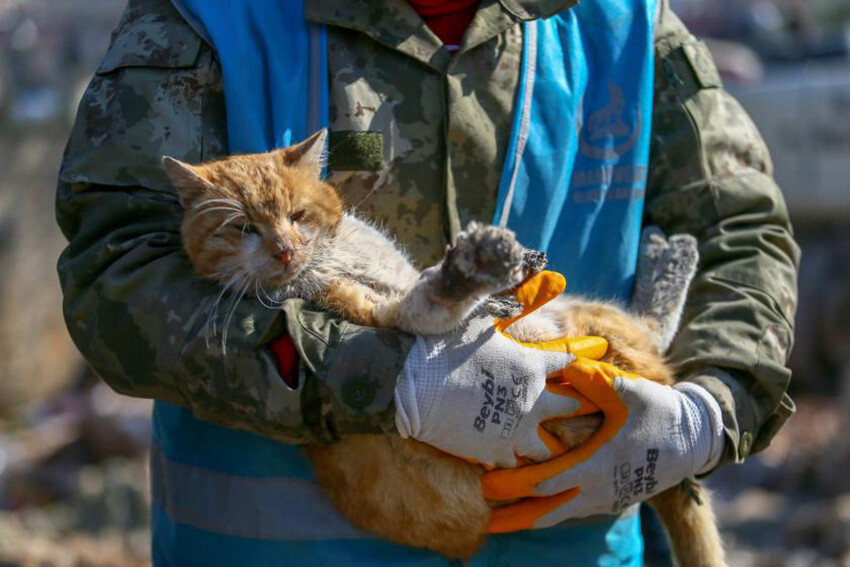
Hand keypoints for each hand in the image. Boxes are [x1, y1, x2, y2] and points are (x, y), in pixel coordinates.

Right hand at [394, 272, 606, 467]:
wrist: (409, 382)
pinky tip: (516, 459)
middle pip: (572, 407)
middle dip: (579, 405)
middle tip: (582, 406)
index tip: (592, 356)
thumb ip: (522, 299)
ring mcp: (517, 430)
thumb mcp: (483, 317)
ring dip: (553, 442)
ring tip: (553, 444)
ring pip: (551, 447)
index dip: (581, 358)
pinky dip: (519, 462)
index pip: (569, 362)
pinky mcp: (496, 453)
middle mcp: (534, 399)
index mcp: (533, 365)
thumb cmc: (444, 344)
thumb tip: (556, 277)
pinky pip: (519, 465)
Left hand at [483, 359, 725, 531]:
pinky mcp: (608, 498)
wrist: (694, 442)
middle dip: (509, 515)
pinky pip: (569, 510)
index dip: (511, 484)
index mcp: (594, 466)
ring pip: (555, 516)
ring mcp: (602, 498)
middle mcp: (594, 490)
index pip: (542, 483)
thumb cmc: (659, 414)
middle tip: (479, 516)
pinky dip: (545, 512)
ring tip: (495, 523)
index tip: (483, 483)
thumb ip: (595, 379)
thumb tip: (566, 364)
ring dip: (525, 519)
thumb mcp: (629, 392)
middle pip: (542, 512)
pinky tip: (530, 505)